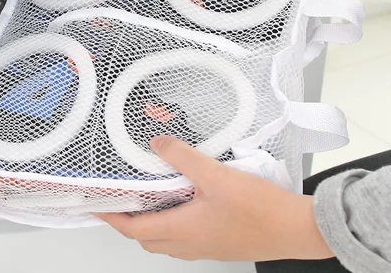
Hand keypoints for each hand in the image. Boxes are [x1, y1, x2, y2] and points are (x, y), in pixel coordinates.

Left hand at [96, 136, 332, 261]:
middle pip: (147, 239)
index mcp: (182, 230)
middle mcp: (190, 245)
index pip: (134, 229)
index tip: (97, 207)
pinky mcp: (219, 244)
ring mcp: (205, 248)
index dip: (112, 217)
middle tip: (121, 202)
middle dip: (129, 222)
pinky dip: (173, 225)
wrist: (294, 230)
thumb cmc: (258, 208)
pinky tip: (184, 205)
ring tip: (148, 202)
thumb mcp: (215, 175)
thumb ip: (183, 157)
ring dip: (151, 225)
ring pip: (166, 241)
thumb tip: (157, 144)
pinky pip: (185, 240)